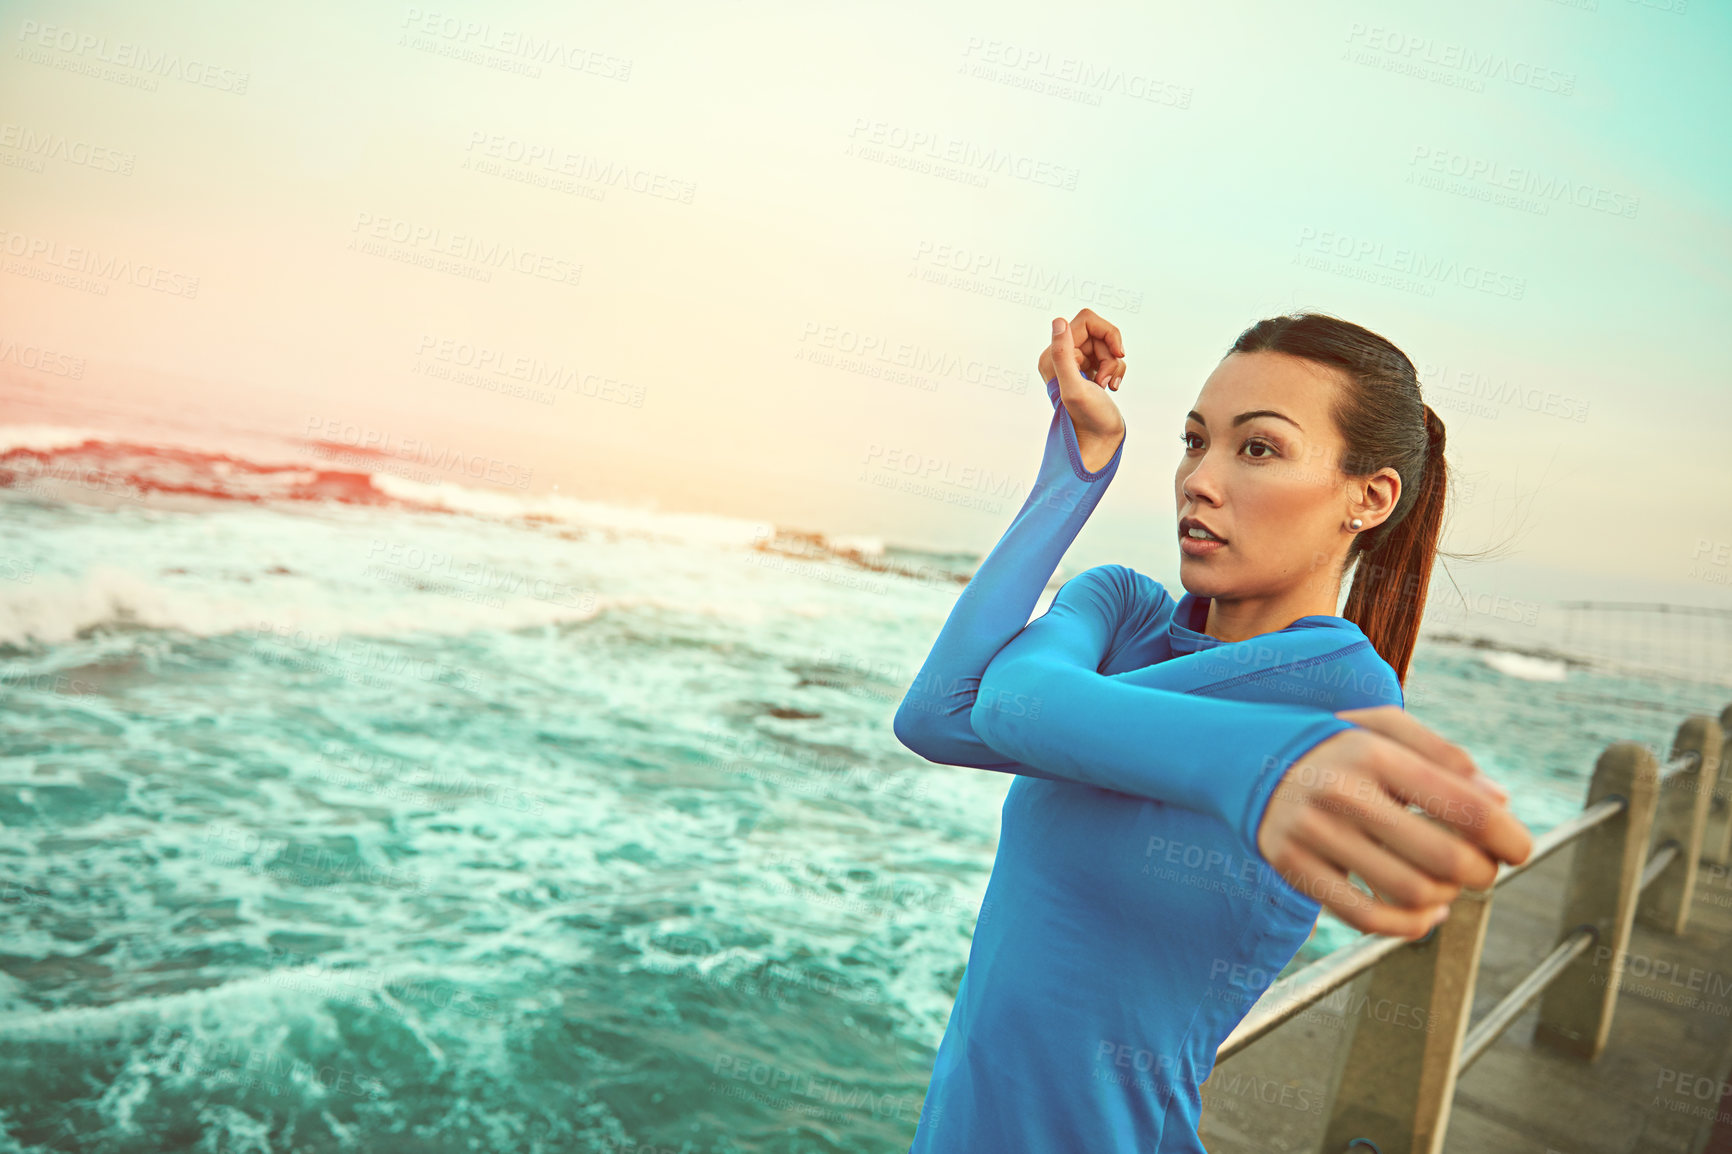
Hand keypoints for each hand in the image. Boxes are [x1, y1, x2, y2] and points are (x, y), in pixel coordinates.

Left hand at [1039, 309, 1125, 457]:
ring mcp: (1077, 364)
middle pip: (1099, 333)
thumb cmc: (1087, 418)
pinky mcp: (1090, 372)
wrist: (1098, 441)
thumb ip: (1063, 354)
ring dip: (1113, 365)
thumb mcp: (1074, 387)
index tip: (1117, 353)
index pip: (1087, 321)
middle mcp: (1062, 357)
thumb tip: (1058, 322)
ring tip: (1106, 385)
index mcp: (1052, 356)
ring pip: (1106, 346)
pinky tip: (1111, 388)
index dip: (1107, 333)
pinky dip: (1116, 371)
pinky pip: (1110, 358)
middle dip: (1109, 354)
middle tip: (1105, 378)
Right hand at [1256, 705, 1533, 940]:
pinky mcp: (1293, 869)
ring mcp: (1313, 833)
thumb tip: (1499, 802)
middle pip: (1446, 858)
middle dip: (1482, 873)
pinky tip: (1423, 914)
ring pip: (1411, 893)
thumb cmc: (1333, 744)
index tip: (1517, 848)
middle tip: (1482, 869)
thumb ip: (1444, 755)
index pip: (1464, 806)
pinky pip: (1367, 920)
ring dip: (1446, 898)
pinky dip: (1410, 927)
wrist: (1244, 757)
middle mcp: (1341, 791)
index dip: (1508, 837)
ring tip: (1445, 885)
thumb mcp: (1384, 727)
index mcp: (1373, 752)